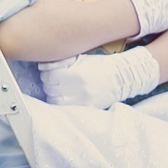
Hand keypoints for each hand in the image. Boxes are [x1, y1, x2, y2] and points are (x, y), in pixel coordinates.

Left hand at [38, 47, 162, 108]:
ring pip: (54, 100)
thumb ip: (63, 62)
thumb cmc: (102, 65)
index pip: (49, 76)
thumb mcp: (82, 58)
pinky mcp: (87, 107)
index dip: (46, 72)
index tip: (47, 69)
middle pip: (50, 88)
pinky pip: (65, 108)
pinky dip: (60, 103)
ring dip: (52, 93)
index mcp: (77, 73)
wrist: (123, 76)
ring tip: (57, 88)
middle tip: (52, 78)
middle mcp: (78, 88)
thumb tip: (44, 65)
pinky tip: (63, 97)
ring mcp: (83, 100)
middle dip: (48, 82)